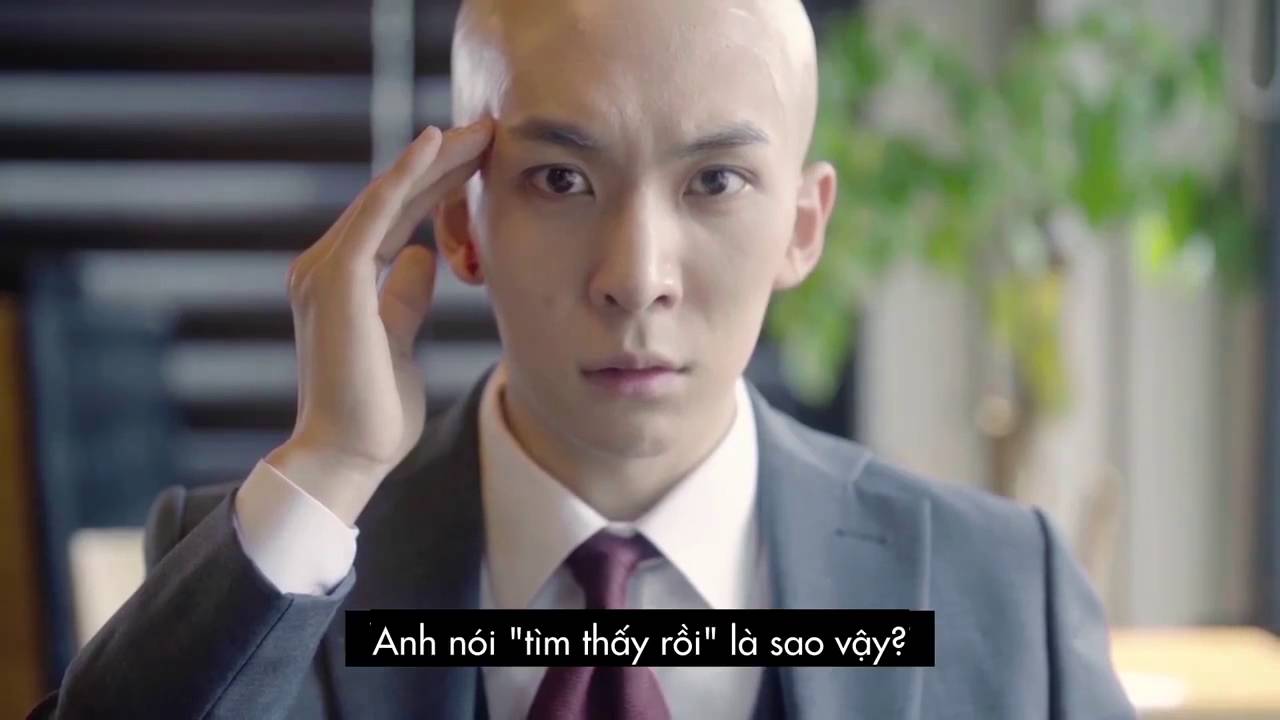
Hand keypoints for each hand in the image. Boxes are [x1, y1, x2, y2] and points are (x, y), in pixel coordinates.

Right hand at [266, 119, 493, 523]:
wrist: (349, 455)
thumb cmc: (376, 411)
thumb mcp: (399, 341)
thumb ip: (404, 297)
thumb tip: (423, 257)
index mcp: (343, 282)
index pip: (397, 220)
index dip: (437, 187)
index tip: (480, 161)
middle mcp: (327, 268)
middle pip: (392, 200)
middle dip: (441, 163)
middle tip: (487, 130)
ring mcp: (326, 271)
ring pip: (388, 198)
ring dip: (434, 160)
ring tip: (478, 131)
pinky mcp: (336, 279)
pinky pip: (376, 214)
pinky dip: (405, 176)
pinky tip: (435, 144)